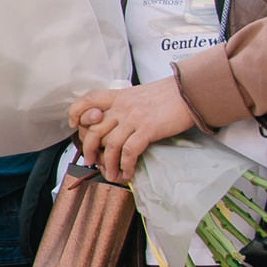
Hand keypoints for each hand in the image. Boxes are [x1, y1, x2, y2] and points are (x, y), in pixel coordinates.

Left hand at [70, 79, 196, 180]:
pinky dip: (126, 165)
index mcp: (119, 96)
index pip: (89, 100)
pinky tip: (128, 172)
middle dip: (89, 149)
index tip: (76, 126)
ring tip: (112, 175)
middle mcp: (122, 106)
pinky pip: (129, 151)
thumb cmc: (167, 96)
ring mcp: (134, 117)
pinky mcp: (148, 128)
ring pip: (110, 144)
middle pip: (94, 129)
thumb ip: (125, 107)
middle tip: (92, 162)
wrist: (189, 91)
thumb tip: (116, 127)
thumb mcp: (139, 96)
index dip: (77, 113)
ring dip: (109, 164)